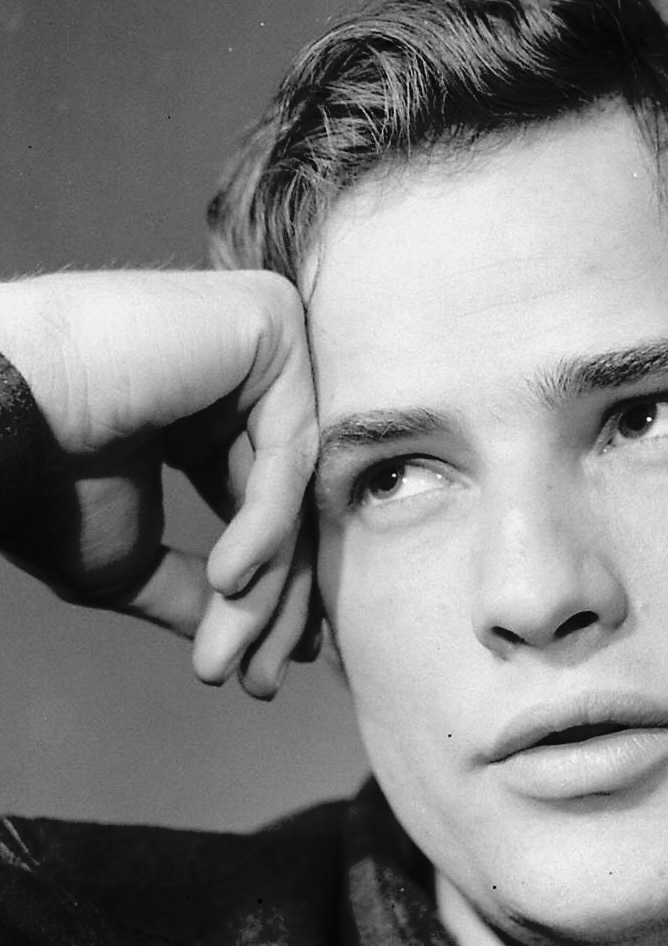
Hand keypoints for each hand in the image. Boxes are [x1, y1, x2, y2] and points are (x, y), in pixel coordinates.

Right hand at [0, 269, 318, 697]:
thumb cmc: (38, 480)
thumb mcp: (128, 557)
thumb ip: (197, 589)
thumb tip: (251, 646)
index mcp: (207, 411)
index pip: (263, 507)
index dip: (267, 593)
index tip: (263, 672)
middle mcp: (241, 373)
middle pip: (287, 499)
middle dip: (274, 599)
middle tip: (260, 680)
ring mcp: (262, 341)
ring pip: (293, 483)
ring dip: (266, 581)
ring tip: (228, 654)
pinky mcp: (270, 323)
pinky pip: (288, 444)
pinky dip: (265, 521)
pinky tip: (229, 579)